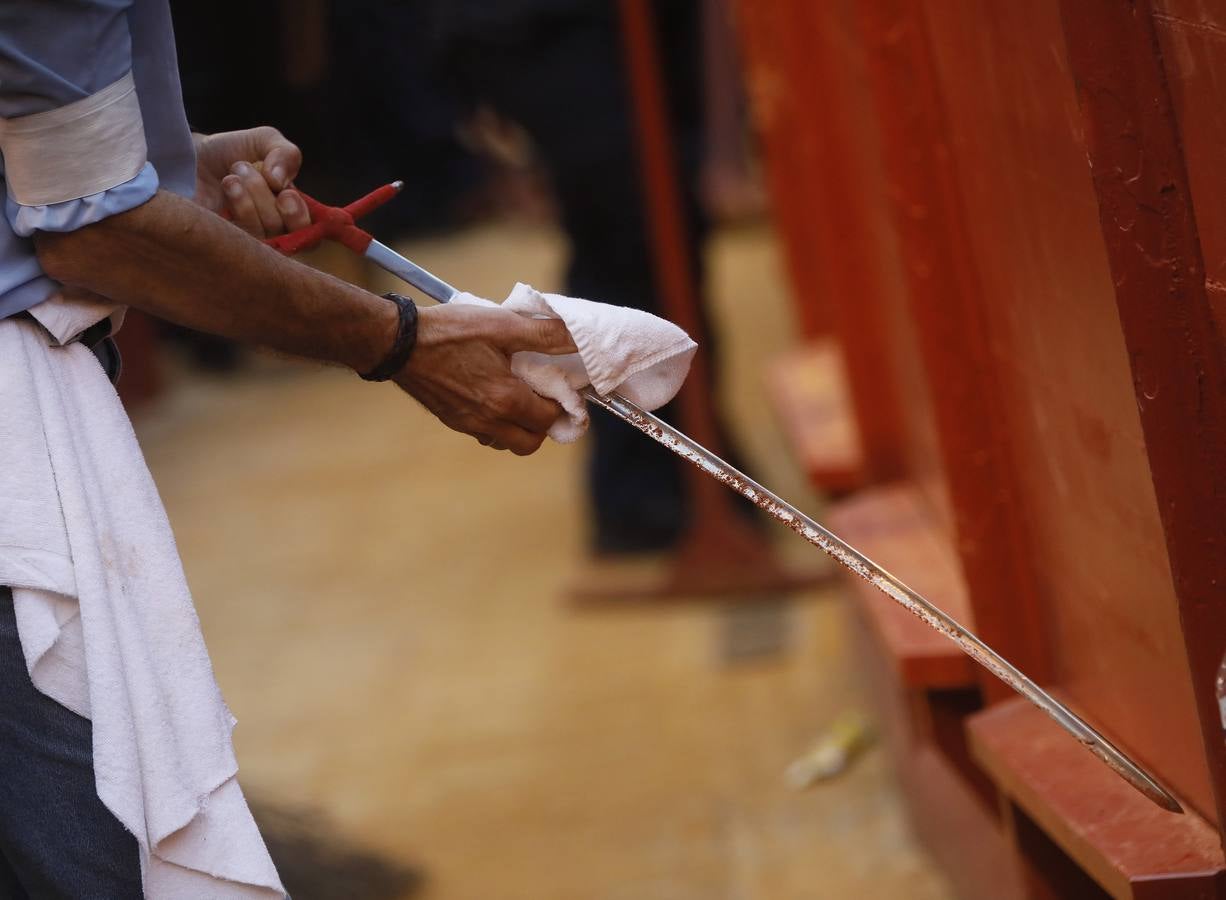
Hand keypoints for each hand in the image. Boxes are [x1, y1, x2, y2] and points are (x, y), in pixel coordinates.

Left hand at [193, 127, 310, 237]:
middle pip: (285, 231)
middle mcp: (270, 234)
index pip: (309, 235)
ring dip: (251, 198)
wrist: (188, 155)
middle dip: (266, 195)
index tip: (285, 193)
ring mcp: (245, 244)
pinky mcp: (221, 246)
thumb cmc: (229, 151)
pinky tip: (227, 187)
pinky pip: (242, 240)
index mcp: (287, 214)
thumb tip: (281, 182)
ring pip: (265, 234)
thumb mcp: (264, 141)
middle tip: (244, 168)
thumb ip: (286, 154)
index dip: (299, 216)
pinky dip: (239, 207)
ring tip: (231, 177)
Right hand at [395, 304, 577, 454]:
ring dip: (519, 427)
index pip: (548, 419)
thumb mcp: (502, 325)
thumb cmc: (449, 331)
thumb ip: (544, 335)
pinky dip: (496, 424)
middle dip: (542, 424)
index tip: (559, 386)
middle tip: (541, 396)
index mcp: (505, 400)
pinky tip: (491, 395)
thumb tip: (578, 337)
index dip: (560, 404)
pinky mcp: (452, 421)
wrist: (397, 342)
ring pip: (506, 442)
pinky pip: (484, 435)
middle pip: (530, 443)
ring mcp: (467, 425)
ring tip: (517, 395)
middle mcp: (488, 420)